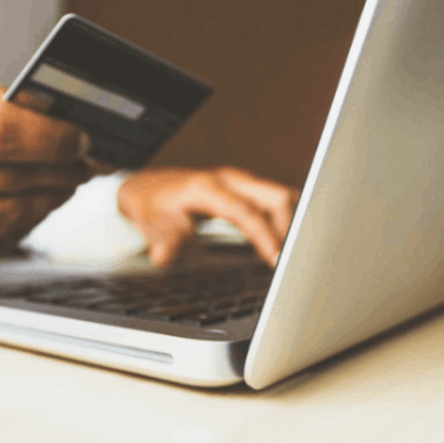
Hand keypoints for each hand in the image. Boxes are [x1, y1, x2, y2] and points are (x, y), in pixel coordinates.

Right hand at [0, 82, 90, 292]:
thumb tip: (45, 114)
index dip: (49, 135)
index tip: (78, 137)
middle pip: (7, 173)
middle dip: (59, 168)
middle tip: (81, 164)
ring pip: (8, 213)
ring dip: (47, 200)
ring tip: (61, 187)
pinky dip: (20, 230)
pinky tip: (28, 215)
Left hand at [117, 166, 299, 267]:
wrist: (147, 188)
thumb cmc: (151, 205)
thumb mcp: (150, 223)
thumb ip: (162, 240)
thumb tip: (164, 256)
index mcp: (207, 187)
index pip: (246, 211)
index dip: (264, 236)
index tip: (276, 260)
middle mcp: (229, 180)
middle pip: (276, 197)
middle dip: (291, 228)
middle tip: (295, 262)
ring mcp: (240, 182)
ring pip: (281, 196)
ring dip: (293, 223)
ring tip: (297, 255)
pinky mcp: (245, 189)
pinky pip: (275, 201)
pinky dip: (287, 219)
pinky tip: (288, 242)